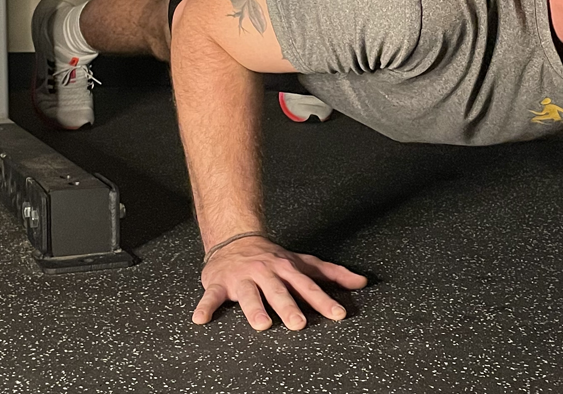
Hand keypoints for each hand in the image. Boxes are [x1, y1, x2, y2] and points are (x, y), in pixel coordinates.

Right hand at [195, 236, 367, 330]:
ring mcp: (241, 278)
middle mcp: (265, 272)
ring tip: (262, 325)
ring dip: (254, 309)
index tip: (337, 314)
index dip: (323, 301)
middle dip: (288, 307)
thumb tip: (361, 282)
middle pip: (278, 292)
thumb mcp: (302, 262)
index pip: (308, 287)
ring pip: (248, 294)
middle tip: (298, 323)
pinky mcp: (218, 283)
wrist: (235, 238)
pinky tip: (200, 320)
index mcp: (286, 269)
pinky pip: (211, 296)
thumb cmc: (272, 257)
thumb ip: (331, 274)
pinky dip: (205, 307)